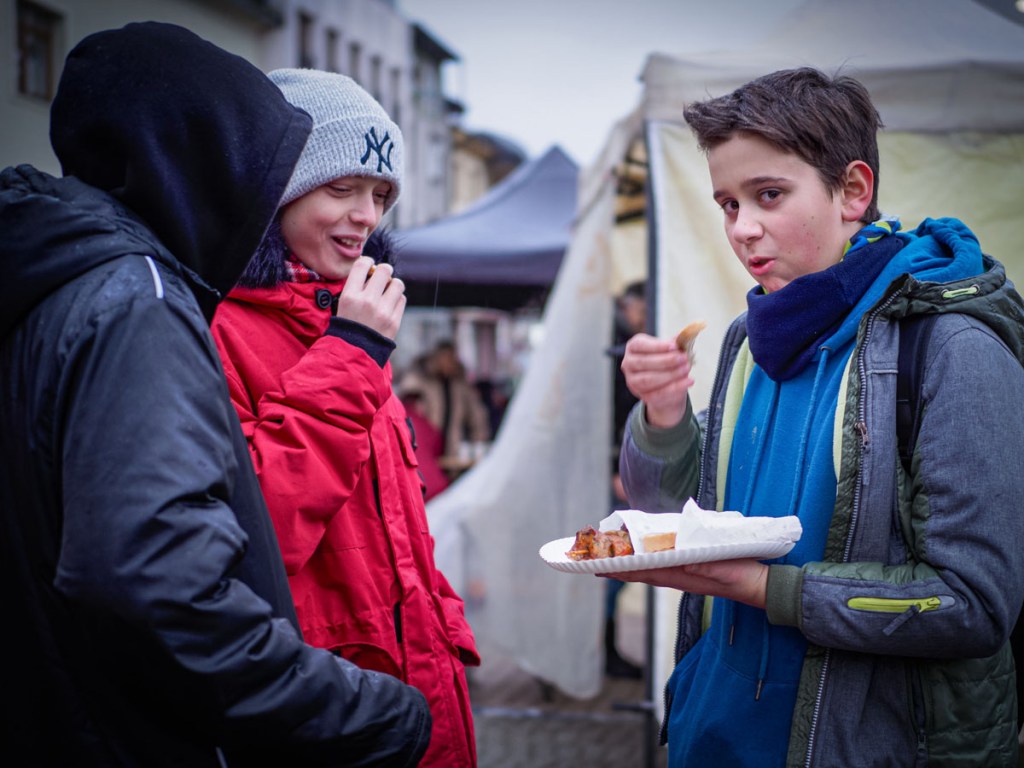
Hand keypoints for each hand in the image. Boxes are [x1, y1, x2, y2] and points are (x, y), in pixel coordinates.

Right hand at [335, 257, 405, 339]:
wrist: (354, 353)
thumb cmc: (347, 325)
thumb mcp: (342, 304)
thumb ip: (355, 286)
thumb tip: (371, 269)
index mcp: (350, 296)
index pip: (362, 265)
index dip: (368, 261)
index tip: (369, 265)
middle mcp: (367, 301)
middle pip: (384, 270)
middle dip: (384, 271)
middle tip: (381, 276)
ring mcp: (383, 312)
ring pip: (397, 284)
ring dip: (393, 285)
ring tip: (387, 291)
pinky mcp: (394, 321)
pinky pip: (402, 299)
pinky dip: (397, 299)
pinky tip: (389, 305)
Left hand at [603, 558, 768, 608]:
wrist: (762, 587)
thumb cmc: (743, 576)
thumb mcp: (724, 568)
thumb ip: (704, 564)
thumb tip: (680, 559)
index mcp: (682, 575)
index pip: (643, 571)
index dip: (619, 569)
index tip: (597, 567)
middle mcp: (679, 576)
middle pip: (641, 571)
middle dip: (616, 566)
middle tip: (592, 561)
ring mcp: (685, 573)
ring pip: (650, 568)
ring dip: (629, 564)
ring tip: (609, 559)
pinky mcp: (693, 569)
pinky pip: (664, 564)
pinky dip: (648, 560)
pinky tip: (643, 557)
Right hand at [620, 333, 692, 428]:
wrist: (665, 385)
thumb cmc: (665, 362)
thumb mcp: (669, 350)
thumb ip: (675, 343)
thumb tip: (686, 335)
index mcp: (633, 347)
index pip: (641, 345)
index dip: (657, 346)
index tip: (675, 346)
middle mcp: (628, 364)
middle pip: (644, 362)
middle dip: (666, 360)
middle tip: (684, 358)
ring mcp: (633, 381)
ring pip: (649, 379)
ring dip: (670, 374)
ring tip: (686, 368)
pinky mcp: (642, 396)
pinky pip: (658, 393)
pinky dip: (676, 387)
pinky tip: (689, 381)